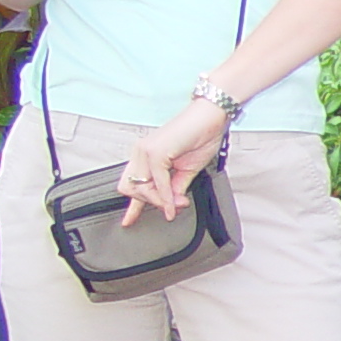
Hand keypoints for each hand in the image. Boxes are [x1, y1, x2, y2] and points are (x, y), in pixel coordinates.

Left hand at [117, 99, 230, 224]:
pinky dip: (166, 196)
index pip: (131, 184)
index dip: (131, 206)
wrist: (210, 119)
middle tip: (171, 206)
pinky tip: (175, 202)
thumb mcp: (187, 170)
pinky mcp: (155, 152)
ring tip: (178, 203)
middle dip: (150, 203)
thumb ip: (176, 188)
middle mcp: (141, 152)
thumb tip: (172, 205)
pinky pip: (158, 183)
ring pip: (141, 189)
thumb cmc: (201, 137)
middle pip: (131, 189)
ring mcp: (145, 151)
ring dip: (160, 201)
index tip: (130, 221)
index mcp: (145, 156)